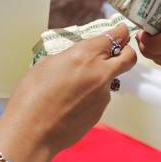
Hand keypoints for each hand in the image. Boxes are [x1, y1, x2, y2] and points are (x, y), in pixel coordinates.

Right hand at [0, 23, 135, 161]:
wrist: (31, 131)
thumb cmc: (31, 95)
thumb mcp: (47, 63)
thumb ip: (70, 57)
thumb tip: (79, 58)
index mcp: (85, 55)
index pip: (115, 37)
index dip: (120, 32)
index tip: (120, 30)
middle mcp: (100, 73)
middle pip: (129, 58)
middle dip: (126, 52)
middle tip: (117, 52)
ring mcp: (103, 95)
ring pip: (111, 80)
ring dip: (99, 79)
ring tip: (73, 88)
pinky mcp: (100, 112)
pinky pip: (100, 98)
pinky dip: (90, 97)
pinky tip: (70, 103)